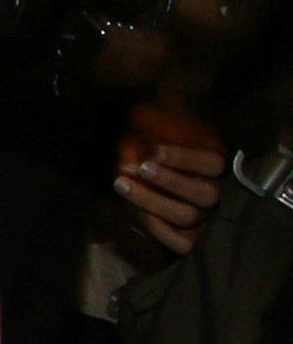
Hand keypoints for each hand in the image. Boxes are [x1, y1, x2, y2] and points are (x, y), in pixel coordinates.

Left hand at [114, 107, 227, 256]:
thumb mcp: (180, 135)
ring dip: (150, 200)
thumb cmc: (179, 161)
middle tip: (138, 167)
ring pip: (185, 216)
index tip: (154, 151)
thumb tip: (153, 99)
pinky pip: (178, 242)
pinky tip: (135, 211)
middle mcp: (221, 197)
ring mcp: (209, 223)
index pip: (211, 163)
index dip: (184, 157)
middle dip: (168, 180)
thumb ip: (169, 121)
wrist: (185, 200)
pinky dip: (156, 228)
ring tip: (121, 183)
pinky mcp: (195, 243)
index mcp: (222, 168)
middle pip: (202, 193)